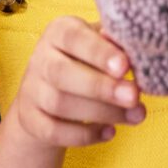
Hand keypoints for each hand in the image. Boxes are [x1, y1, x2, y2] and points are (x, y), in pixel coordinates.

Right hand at [7, 16, 144, 149]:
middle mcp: (40, 58)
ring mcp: (32, 90)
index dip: (98, 52)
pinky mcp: (30, 119)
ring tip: (136, 116)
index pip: (73, 37)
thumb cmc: (85, 62)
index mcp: (58, 32)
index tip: (125, 66)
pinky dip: (84, 135)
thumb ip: (116, 43)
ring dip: (102, 112)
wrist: (48, 94)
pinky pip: (53, 130)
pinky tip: (110, 132)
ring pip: (59, 103)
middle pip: (61, 72)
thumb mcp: (100, 44)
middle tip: (134, 96)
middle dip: (101, 87)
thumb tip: (135, 48)